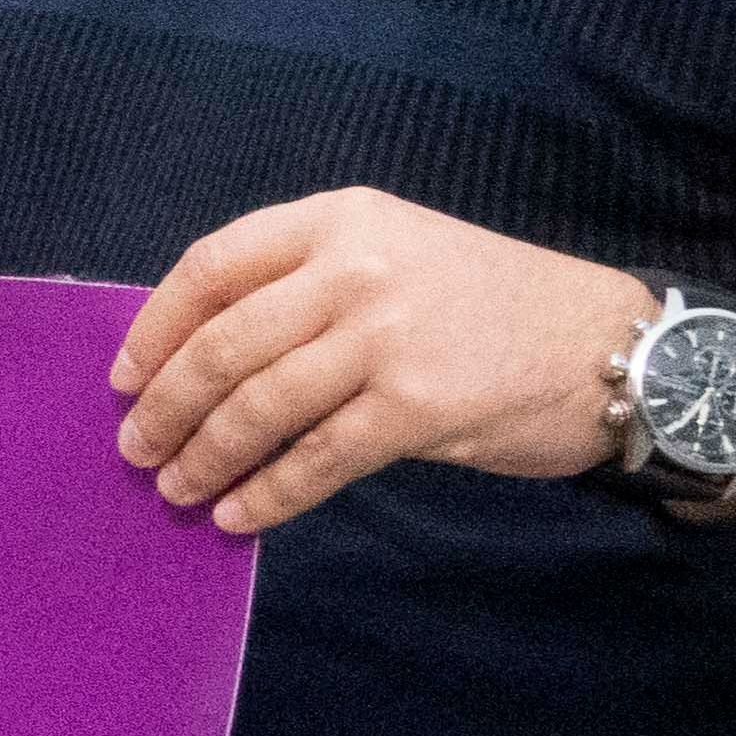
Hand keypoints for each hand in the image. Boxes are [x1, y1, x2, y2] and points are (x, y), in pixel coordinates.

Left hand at [107, 191, 735, 533]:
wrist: (611, 344)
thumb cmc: (491, 305)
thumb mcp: (396, 256)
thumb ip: (307, 286)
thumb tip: (198, 357)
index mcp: (340, 220)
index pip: (212, 266)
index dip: (155, 328)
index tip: (124, 377)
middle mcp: (356, 268)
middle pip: (223, 344)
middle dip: (166, 406)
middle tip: (135, 449)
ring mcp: (388, 336)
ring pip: (259, 405)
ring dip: (205, 455)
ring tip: (176, 489)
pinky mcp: (418, 406)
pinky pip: (316, 458)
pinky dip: (267, 493)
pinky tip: (239, 515)